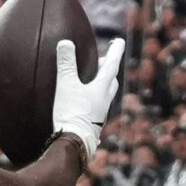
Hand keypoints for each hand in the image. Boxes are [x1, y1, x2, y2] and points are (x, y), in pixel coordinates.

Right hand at [50, 37, 127, 160]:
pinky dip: (94, 101)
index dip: (115, 51)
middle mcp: (105, 100)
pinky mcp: (94, 125)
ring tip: (93, 82)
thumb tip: (65, 42)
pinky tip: (85, 105)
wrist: (74, 143)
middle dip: (108, 70)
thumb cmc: (72, 113)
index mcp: (102, 87)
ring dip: (102, 86)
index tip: (119, 41)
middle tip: (102, 61)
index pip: (112, 65)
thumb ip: (66, 64)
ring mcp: (101, 114)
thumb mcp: (66, 85)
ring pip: (106, 95)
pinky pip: (98, 108)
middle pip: (111, 81)